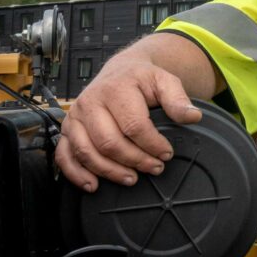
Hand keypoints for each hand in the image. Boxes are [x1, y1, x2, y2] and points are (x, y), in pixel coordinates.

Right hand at [55, 55, 202, 191]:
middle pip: (109, 142)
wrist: (120, 71)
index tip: (167, 154)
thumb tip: (193, 117)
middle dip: (135, 160)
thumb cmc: (142, 79)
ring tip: (132, 178)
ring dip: (110, 171)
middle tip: (154, 168)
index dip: (152, 144)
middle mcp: (90, 102)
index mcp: (116, 89)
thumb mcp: (164, 81)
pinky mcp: (67, 129)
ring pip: (87, 152)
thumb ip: (178, 99)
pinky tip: (93, 185)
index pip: (134, 125)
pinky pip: (63, 155)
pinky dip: (76, 173)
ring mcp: (75, 117)